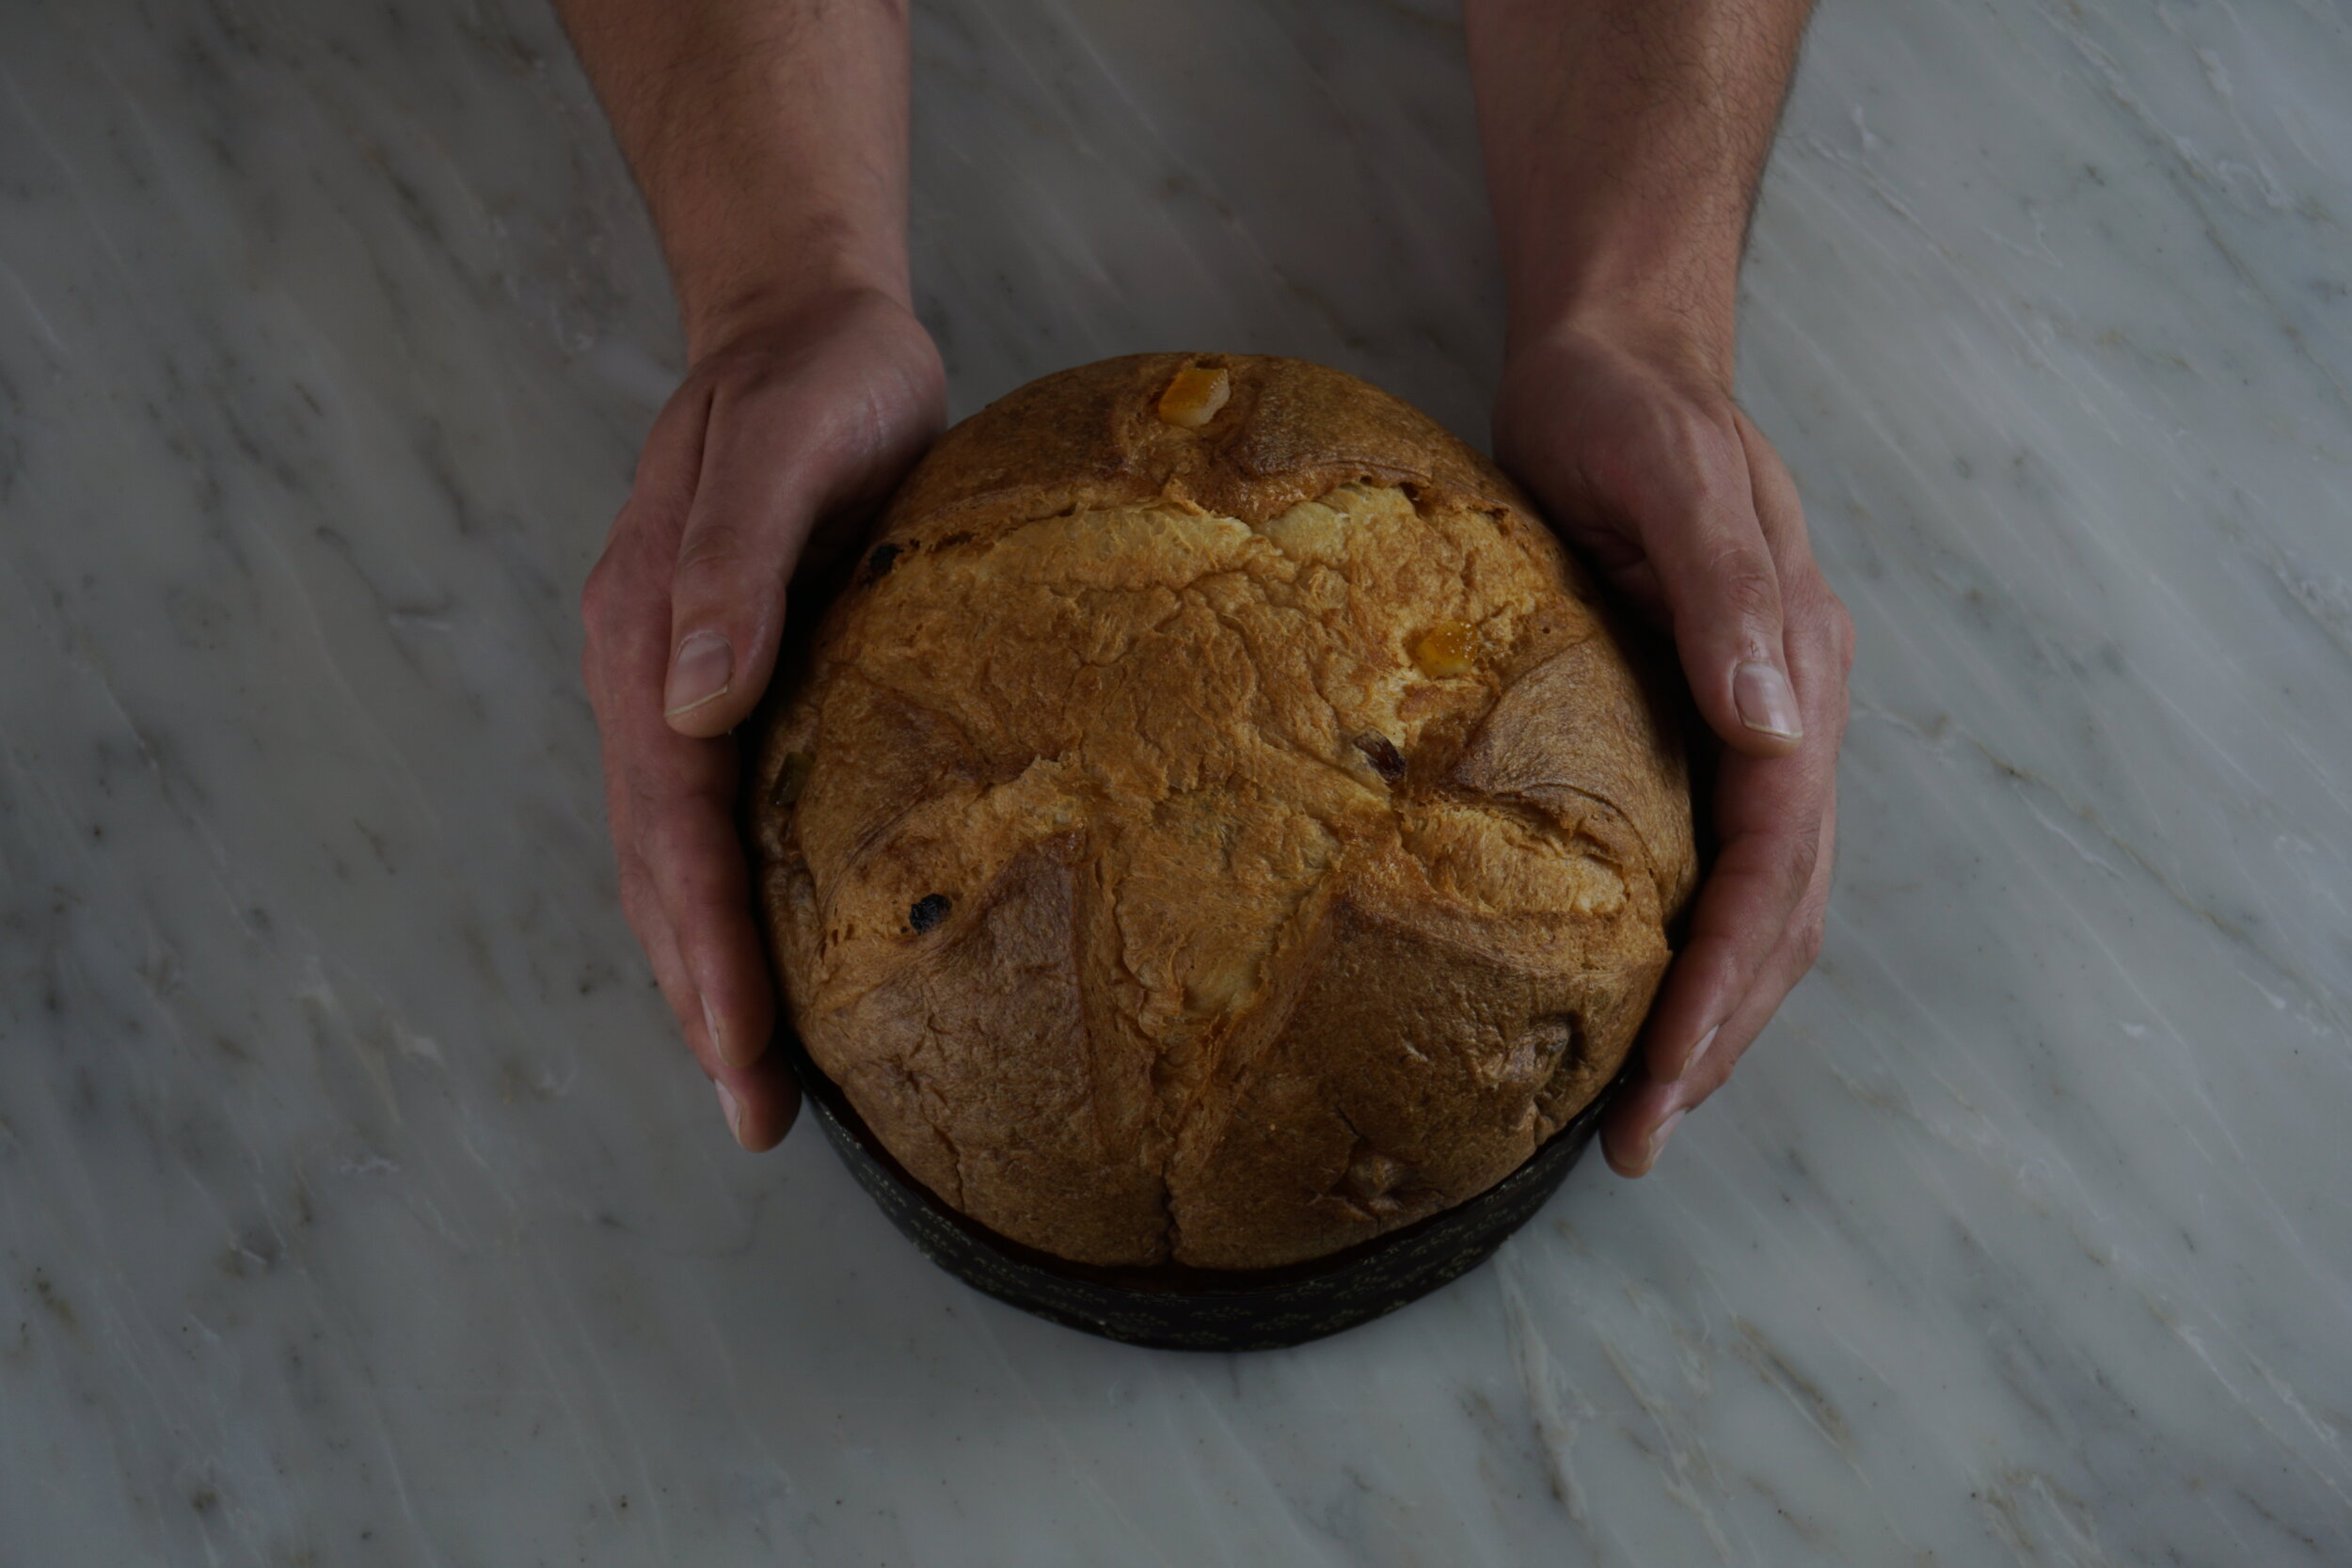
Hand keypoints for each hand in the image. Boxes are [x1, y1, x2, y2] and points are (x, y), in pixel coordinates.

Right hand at [581, 288, 945, 1148]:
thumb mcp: (786, 445)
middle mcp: (648, 682)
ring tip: (759, 1086)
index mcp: (646, 639)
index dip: (705, 941)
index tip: (743, 1047)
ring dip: (709, 976)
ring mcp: (682, 691)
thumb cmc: (818, 379)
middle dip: (703, 1001)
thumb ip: (729, 566)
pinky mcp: (739, 690)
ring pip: (679, 863)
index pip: (673, 823)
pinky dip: (735, 909)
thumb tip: (689, 701)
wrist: (807, 325)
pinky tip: (782, 967)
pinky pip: (723, 822)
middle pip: (661, 871)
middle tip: (758, 1123)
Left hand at [1493, 315, 1853, 1177]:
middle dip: (1715, 1034)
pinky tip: (1625, 987)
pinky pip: (1710, 857)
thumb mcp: (1669, 472)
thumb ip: (1729, 592)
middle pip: (1779, 912)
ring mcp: (1747, 719)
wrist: (1612, 350)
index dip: (1721, 985)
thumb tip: (1774, 729)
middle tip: (1634, 1143)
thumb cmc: (1624, 404)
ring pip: (1758, 901)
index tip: (1659, 1087)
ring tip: (1639, 1104)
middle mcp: (1784, 713)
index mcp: (1791, 674)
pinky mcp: (1690, 716)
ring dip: (1710, 1007)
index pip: (1772, 869)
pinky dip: (1683, 940)